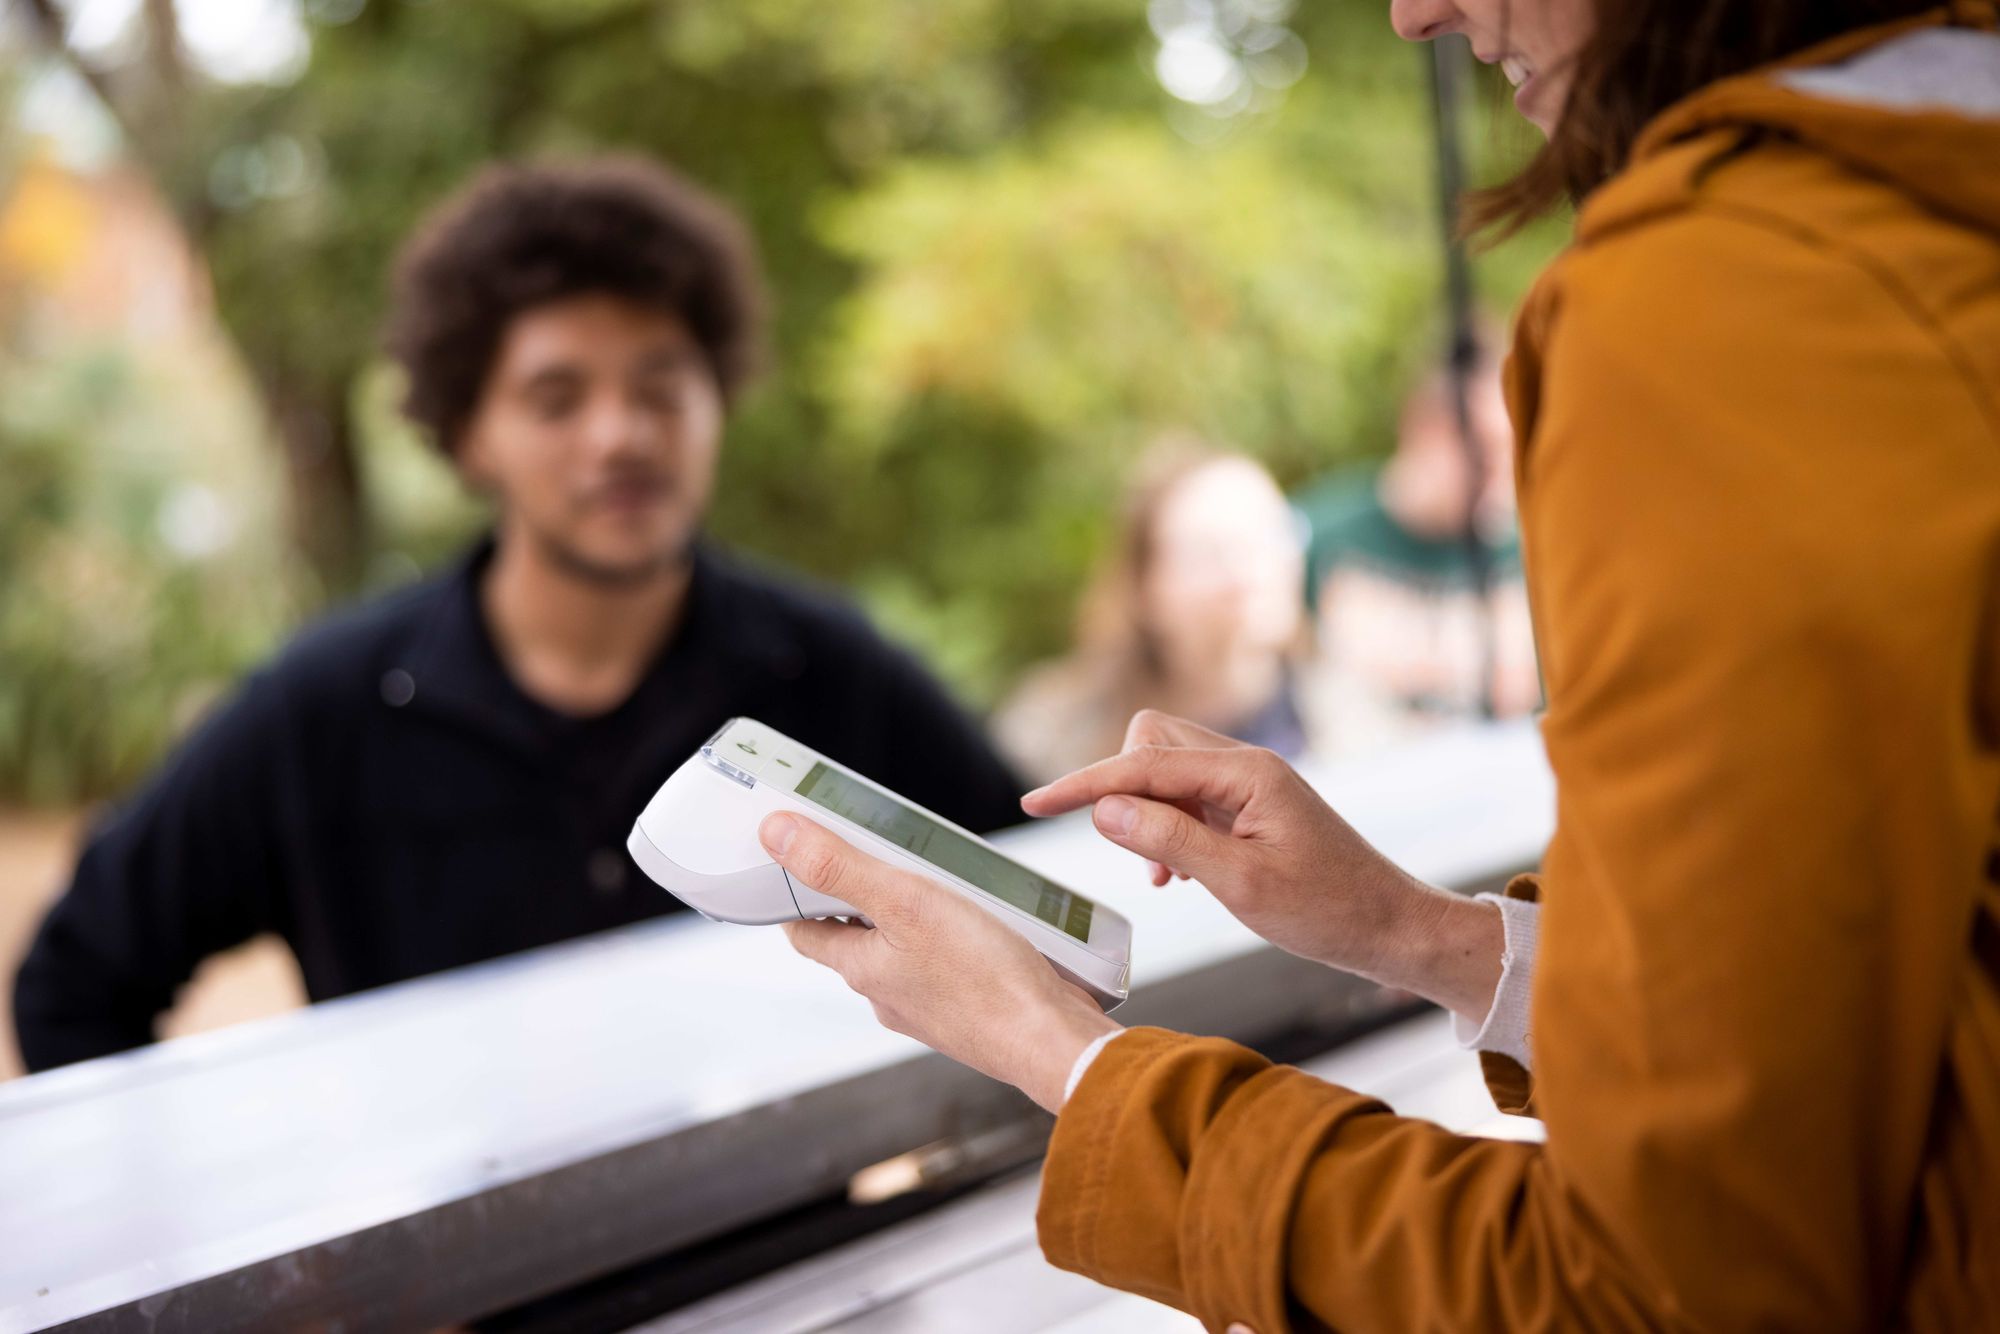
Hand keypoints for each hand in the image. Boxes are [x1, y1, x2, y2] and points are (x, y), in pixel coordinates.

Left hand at [759, 812, 1120, 1111]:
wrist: (1051, 1041)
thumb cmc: (984, 977)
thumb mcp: (906, 903)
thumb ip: (841, 868)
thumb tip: (775, 836)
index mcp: (862, 970)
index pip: (806, 932)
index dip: (795, 896)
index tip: (795, 863)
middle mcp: (889, 994)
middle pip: (856, 940)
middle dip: (861, 898)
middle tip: (876, 853)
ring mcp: (930, 1007)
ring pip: (904, 954)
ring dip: (911, 918)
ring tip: (937, 880)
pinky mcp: (969, 1011)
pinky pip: (946, 968)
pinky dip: (951, 941)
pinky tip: (982, 922)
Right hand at [1022, 710, 1503, 1021]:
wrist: (1389, 927)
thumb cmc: (1326, 910)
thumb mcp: (1240, 883)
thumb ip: (1169, 841)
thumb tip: (1104, 809)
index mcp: (1246, 773)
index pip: (1142, 765)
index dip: (1084, 784)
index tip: (1035, 803)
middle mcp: (1246, 765)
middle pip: (1151, 742)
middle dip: (1122, 787)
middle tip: (1132, 852)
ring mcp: (1249, 784)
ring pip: (1167, 770)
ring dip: (1146, 813)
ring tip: (1166, 876)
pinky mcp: (1251, 807)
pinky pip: (1188, 797)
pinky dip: (1168, 828)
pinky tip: (1178, 876)